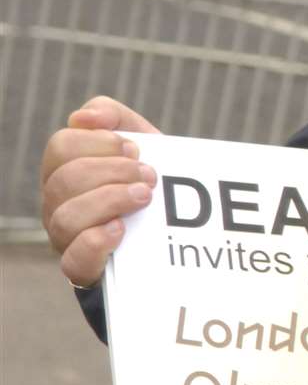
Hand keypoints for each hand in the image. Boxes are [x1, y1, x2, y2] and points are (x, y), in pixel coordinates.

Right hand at [40, 97, 160, 287]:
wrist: (173, 232)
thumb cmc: (146, 180)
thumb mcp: (140, 142)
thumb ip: (113, 117)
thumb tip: (82, 117)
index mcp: (64, 168)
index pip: (62, 146)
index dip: (101, 143)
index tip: (137, 149)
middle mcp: (57, 202)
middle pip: (65, 179)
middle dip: (113, 172)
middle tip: (150, 176)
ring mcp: (65, 237)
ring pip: (66, 217)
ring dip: (110, 202)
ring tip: (145, 197)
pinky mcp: (81, 268)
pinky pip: (74, 258)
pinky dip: (97, 240)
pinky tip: (122, 229)